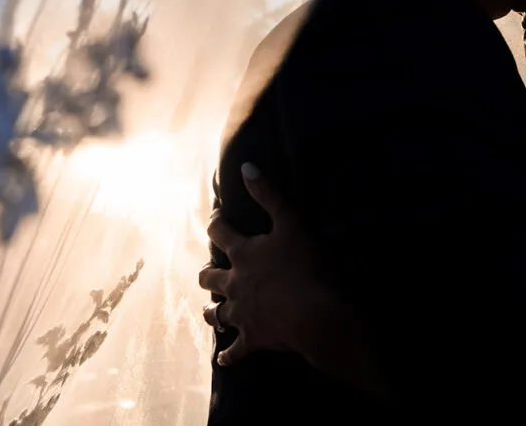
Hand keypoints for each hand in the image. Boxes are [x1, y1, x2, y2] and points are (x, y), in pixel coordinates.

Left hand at [199, 162, 327, 366]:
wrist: (317, 315)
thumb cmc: (307, 266)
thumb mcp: (292, 223)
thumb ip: (269, 194)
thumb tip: (245, 166)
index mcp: (244, 254)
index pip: (220, 233)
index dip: (216, 223)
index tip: (217, 217)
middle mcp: (235, 284)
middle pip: (208, 277)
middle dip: (207, 271)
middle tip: (209, 269)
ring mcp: (242, 314)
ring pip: (216, 313)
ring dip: (212, 310)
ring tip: (210, 309)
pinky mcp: (253, 339)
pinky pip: (235, 350)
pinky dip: (228, 355)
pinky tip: (223, 359)